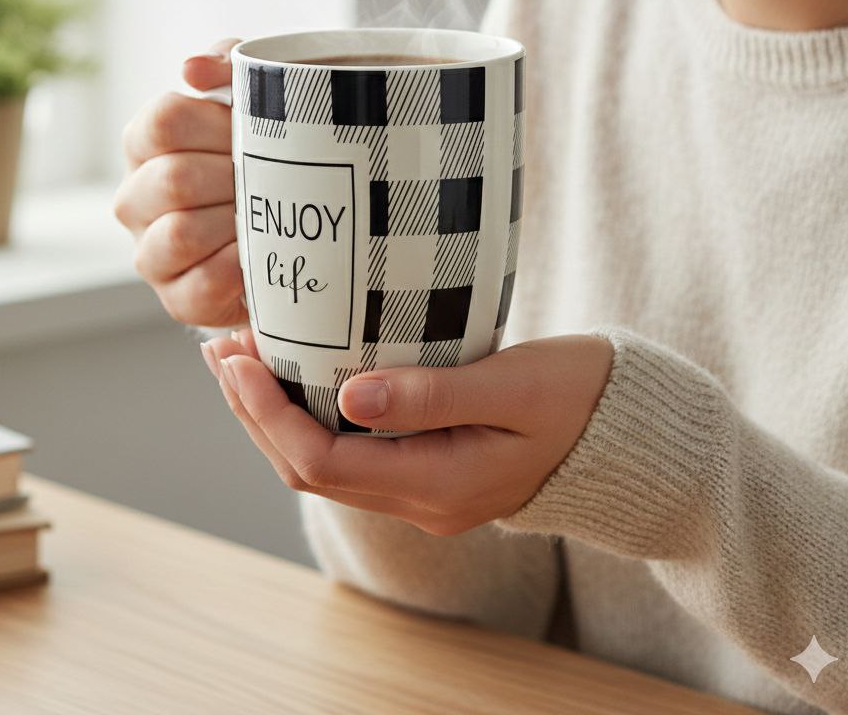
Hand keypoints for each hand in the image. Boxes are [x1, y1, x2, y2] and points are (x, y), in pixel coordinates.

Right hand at [114, 38, 246, 327]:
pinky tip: (259, 254)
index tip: (257, 135)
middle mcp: (135, 198)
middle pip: (174, 179)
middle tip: (272, 180)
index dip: (219, 127)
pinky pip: (203, 284)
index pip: (163, 121)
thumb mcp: (254, 98)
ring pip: (179, 233)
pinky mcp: (177, 299)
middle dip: (235, 178)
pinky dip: (238, 267)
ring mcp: (150, 252)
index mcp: (145, 144)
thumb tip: (192, 69)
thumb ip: (229, 64)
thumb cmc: (265, 157)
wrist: (291, 232)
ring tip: (266, 217)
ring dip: (235, 223)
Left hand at [199, 329, 614, 535]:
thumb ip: (433, 395)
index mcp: (439, 483)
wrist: (626, 432)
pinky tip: (298, 372)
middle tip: (221, 349)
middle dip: (255, 412)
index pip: (323, 461)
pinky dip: (311, 411)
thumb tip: (348, 398)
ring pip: (324, 460)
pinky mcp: (427, 464)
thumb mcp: (513, 386)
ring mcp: (423, 487)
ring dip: (275, 412)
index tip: (237, 358)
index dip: (267, 414)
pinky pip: (350, 448)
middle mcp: (421, 497)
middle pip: (309, 467)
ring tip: (242, 355)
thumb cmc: (579, 396)